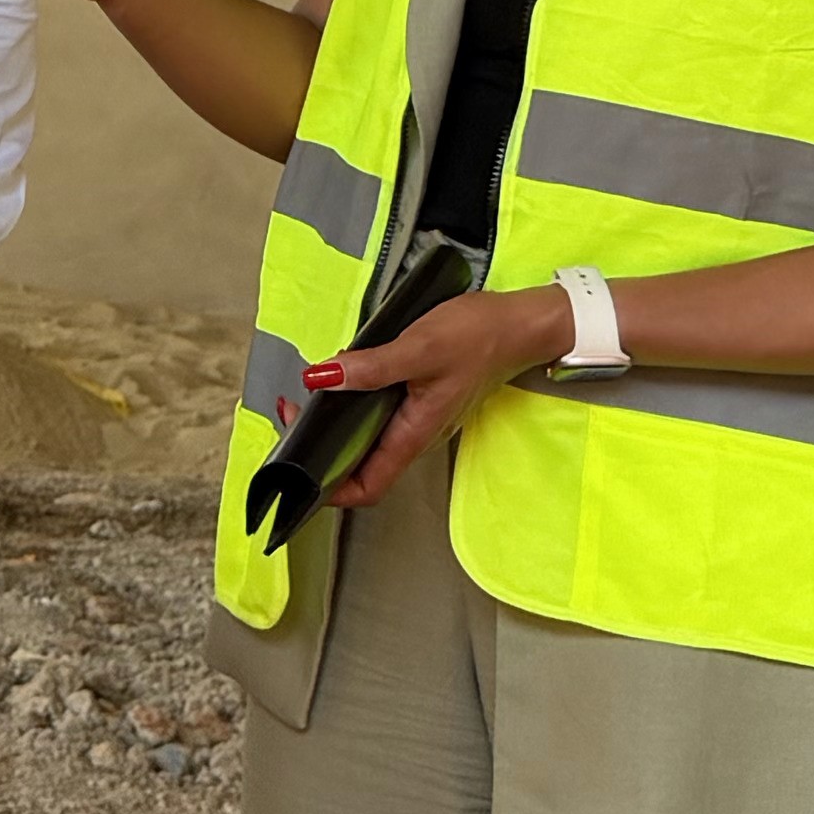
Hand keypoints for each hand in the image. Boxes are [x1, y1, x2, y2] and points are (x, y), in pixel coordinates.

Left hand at [308, 284, 572, 509]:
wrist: (521, 323)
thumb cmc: (479, 337)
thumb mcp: (418, 348)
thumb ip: (370, 367)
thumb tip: (320, 377)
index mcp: (413, 435)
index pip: (366, 488)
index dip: (328, 490)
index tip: (297, 464)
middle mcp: (414, 434)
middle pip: (360, 465)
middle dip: (320, 449)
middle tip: (291, 414)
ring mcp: (418, 417)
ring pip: (368, 438)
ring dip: (334, 424)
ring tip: (306, 396)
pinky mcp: (420, 398)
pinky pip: (379, 414)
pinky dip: (352, 403)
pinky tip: (339, 378)